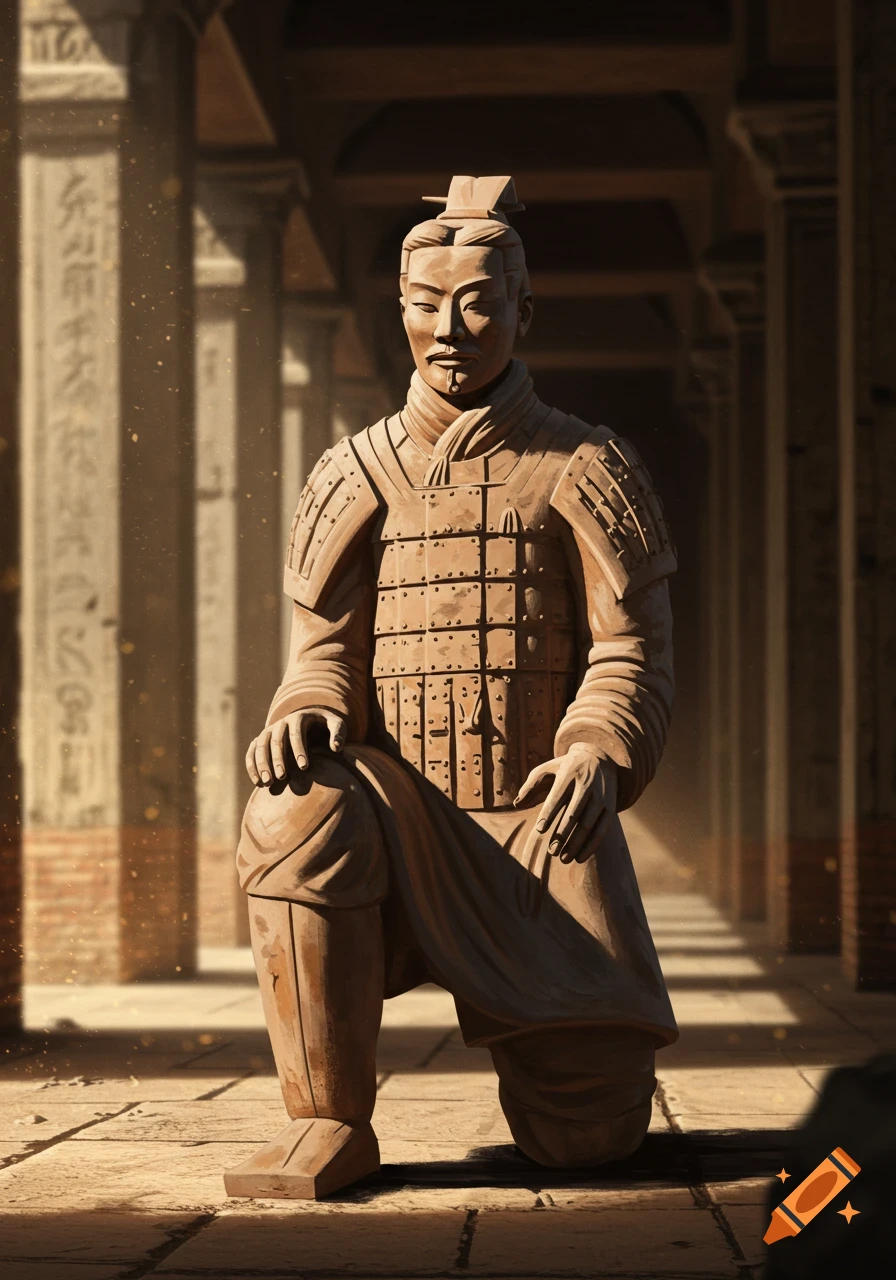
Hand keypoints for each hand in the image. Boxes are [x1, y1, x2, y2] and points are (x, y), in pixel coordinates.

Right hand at [245, 707, 346, 785]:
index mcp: (299, 717)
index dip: (299, 749)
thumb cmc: (325, 727)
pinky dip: (252, 766)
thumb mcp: (336, 725)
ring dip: (262, 764)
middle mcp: (281, 723)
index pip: (296, 732)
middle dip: (278, 758)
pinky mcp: (261, 740)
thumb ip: (338, 733)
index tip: (304, 767)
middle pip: (276, 739)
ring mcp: (269, 731)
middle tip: (282, 777)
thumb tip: (336, 747)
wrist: (310, 724)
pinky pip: (252, 752)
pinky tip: (258, 782)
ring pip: (260, 745)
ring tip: (268, 783)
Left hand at [514, 745, 616, 862]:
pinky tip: (580, 857)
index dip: (549, 813)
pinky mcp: (611, 805)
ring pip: (589, 823)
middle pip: (574, 812)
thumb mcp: (547, 769)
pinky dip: (592, 845)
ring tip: (563, 858)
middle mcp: (586, 784)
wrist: (600, 756)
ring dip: (576, 843)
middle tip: (551, 852)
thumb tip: (515, 804)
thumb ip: (530, 785)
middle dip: (562, 834)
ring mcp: (601, 795)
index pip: (557, 796)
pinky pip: (603, 828)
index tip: (539, 830)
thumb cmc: (566, 768)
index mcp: (568, 773)